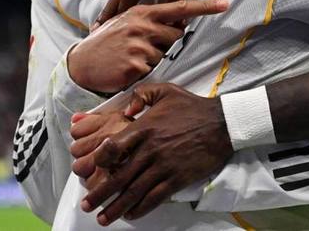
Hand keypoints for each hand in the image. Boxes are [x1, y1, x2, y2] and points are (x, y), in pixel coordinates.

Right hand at [69, 0, 227, 93]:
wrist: (80, 63)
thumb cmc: (107, 42)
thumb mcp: (127, 21)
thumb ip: (151, 19)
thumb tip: (179, 21)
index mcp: (143, 11)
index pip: (180, 7)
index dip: (205, 6)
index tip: (226, 4)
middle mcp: (143, 24)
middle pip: (176, 35)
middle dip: (165, 42)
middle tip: (142, 45)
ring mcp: (139, 45)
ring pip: (164, 54)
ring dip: (152, 58)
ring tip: (130, 57)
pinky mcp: (136, 65)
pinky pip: (153, 69)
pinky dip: (143, 71)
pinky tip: (127, 68)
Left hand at [80, 82, 232, 225]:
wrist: (221, 123)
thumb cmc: (193, 106)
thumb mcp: (166, 90)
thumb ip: (142, 94)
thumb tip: (126, 108)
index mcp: (145, 127)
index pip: (112, 148)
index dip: (99, 160)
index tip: (93, 167)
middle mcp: (151, 149)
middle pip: (118, 177)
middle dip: (99, 194)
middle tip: (87, 204)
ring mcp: (163, 166)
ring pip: (133, 192)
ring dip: (115, 208)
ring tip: (103, 218)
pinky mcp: (177, 178)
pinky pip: (154, 198)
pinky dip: (140, 209)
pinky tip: (131, 214)